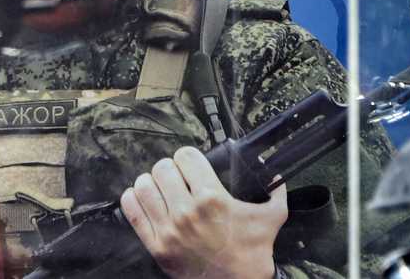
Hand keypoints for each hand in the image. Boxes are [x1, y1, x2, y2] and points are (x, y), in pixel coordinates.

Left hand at [121, 146, 287, 278]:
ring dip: (151, 183)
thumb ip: (276, 193)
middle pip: (162, 168)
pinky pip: (133, 212)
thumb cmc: (251, 253)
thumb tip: (276, 176)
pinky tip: (142, 198)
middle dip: (170, 168)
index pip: (186, 156)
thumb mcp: (271, 218)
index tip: (191, 163)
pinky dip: (133, 200)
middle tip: (176, 176)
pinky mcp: (157, 246)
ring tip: (159, 186)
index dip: (188, 157)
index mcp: (213, 198)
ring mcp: (169, 229)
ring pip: (144, 186)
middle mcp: (188, 211)